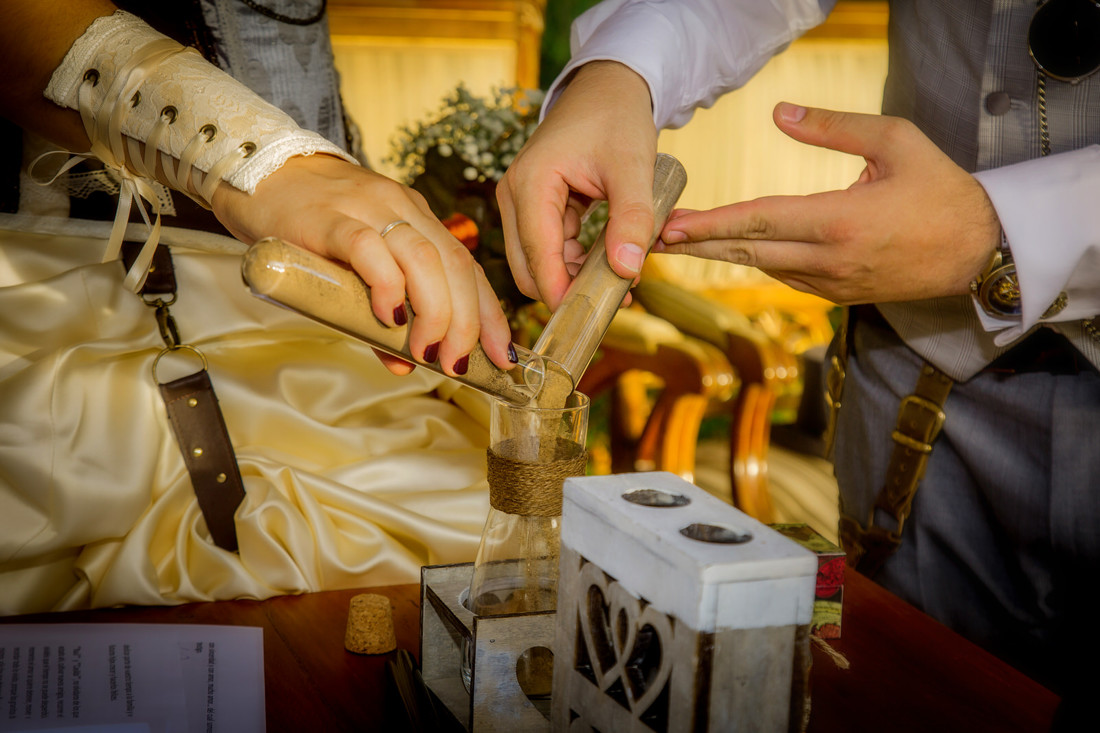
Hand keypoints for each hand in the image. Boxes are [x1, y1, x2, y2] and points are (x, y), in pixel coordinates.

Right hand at [211, 154, 515, 375]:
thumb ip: (381, 315)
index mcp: (418, 219)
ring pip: (421, 259)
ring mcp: (367, 209)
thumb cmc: (309, 228)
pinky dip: (387, 285)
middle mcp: (402, 208)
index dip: (490, 313)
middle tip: (459, 364)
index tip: (503, 354)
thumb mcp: (357, 270)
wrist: (257, 176)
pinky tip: (390, 315)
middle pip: (454, 265)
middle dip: (466, 322)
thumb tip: (404, 364)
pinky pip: (368, 249)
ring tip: (427, 351)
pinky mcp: (329, 218)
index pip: (468, 267)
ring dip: (434, 312)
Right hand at [496, 61, 657, 309]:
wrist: (608, 87)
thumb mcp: (633, 167)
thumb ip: (631, 219)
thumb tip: (628, 270)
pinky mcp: (534, 207)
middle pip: (528, 269)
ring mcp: (521, 202)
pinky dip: (576, 262)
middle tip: (616, 302)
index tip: (592, 320)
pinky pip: (549, 248)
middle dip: (567, 291)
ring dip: (574, 278)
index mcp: (530, 184)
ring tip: (623, 282)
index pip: (537, 258)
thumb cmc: (616, 117)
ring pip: (539, 263)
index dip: (561, 294)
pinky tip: (611, 263)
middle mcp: (515, 196)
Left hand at [657, 103, 1001, 303]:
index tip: (671, 225)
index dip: (711, 224)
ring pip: (762, 265)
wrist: (978, 253)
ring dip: (722, 252)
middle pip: (747, 252)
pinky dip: (756, 259)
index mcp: (841, 222)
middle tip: (655, 237)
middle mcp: (829, 260)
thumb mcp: (896, 141)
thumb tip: (780, 112)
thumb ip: (834, 127)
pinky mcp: (835, 296)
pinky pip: (784, 275)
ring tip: (682, 239)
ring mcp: (830, 284)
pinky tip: (734, 247)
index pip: (760, 221)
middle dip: (698, 245)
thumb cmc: (941, 189)